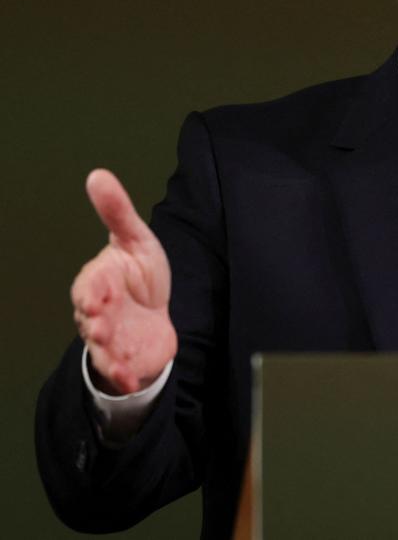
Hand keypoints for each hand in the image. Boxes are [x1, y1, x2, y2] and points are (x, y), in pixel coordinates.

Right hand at [71, 169, 176, 393]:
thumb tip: (97, 174)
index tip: (95, 295)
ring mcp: (109, 337)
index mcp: (99, 281)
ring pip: (100, 347)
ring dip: (106, 351)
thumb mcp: (136, 240)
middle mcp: (98, 312)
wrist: (154, 316)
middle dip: (96, 322)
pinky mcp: (124, 358)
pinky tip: (130, 377)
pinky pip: (118, 369)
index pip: (89, 285)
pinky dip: (122, 374)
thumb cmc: (141, 275)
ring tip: (114, 355)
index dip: (92, 291)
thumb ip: (117, 212)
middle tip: (102, 324)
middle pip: (91, 319)